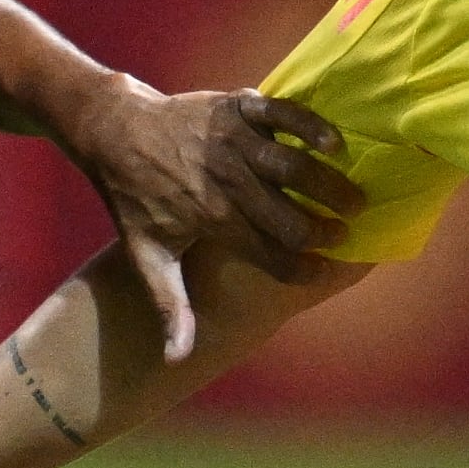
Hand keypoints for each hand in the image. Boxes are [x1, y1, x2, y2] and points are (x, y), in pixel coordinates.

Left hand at [56, 82, 364, 358]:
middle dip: (324, 231)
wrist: (113, 132)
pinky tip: (334, 143)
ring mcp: (234, 142)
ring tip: (354, 199)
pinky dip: (311, 126)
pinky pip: (283, 114)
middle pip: (291, 215)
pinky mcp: (237, 107)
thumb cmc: (133, 198)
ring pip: (294, 167)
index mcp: (213, 220)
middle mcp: (228, 182)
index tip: (324, 272)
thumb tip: (176, 360)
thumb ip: (169, 305)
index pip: (272, 255)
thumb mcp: (146, 255)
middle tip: (345, 235)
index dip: (304, 269)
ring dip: (329, 185)